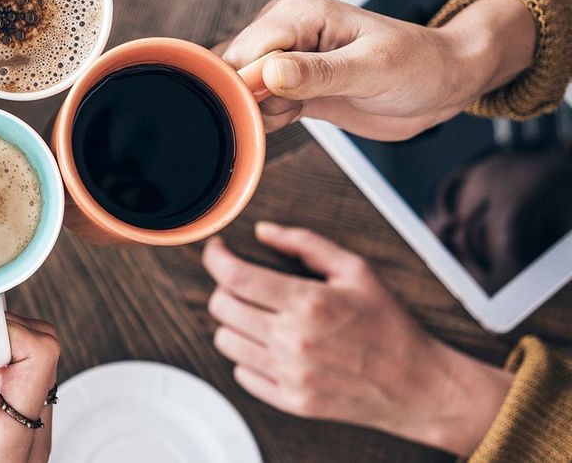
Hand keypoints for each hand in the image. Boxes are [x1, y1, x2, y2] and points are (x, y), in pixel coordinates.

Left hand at [203, 222, 512, 454]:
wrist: (417, 385)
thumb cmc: (388, 324)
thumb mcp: (356, 270)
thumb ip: (305, 244)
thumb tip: (263, 231)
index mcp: (309, 303)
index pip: (234, 276)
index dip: (215, 258)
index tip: (217, 251)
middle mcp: (293, 340)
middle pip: (221, 307)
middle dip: (225, 288)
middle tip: (243, 284)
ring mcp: (290, 374)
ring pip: (225, 341)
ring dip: (233, 323)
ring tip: (259, 316)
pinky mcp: (291, 401)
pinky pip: (241, 374)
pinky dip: (247, 357)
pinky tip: (270, 346)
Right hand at [220, 0, 535, 139]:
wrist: (443, 85)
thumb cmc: (420, 66)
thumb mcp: (373, 70)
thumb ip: (318, 74)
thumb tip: (269, 74)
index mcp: (302, 12)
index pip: (248, 49)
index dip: (248, 84)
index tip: (267, 109)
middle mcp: (286, 30)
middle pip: (235, 70)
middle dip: (250, 100)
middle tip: (288, 113)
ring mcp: (286, 58)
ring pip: (242, 90)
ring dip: (258, 112)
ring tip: (299, 112)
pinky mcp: (291, 85)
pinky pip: (258, 105)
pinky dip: (267, 120)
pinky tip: (294, 118)